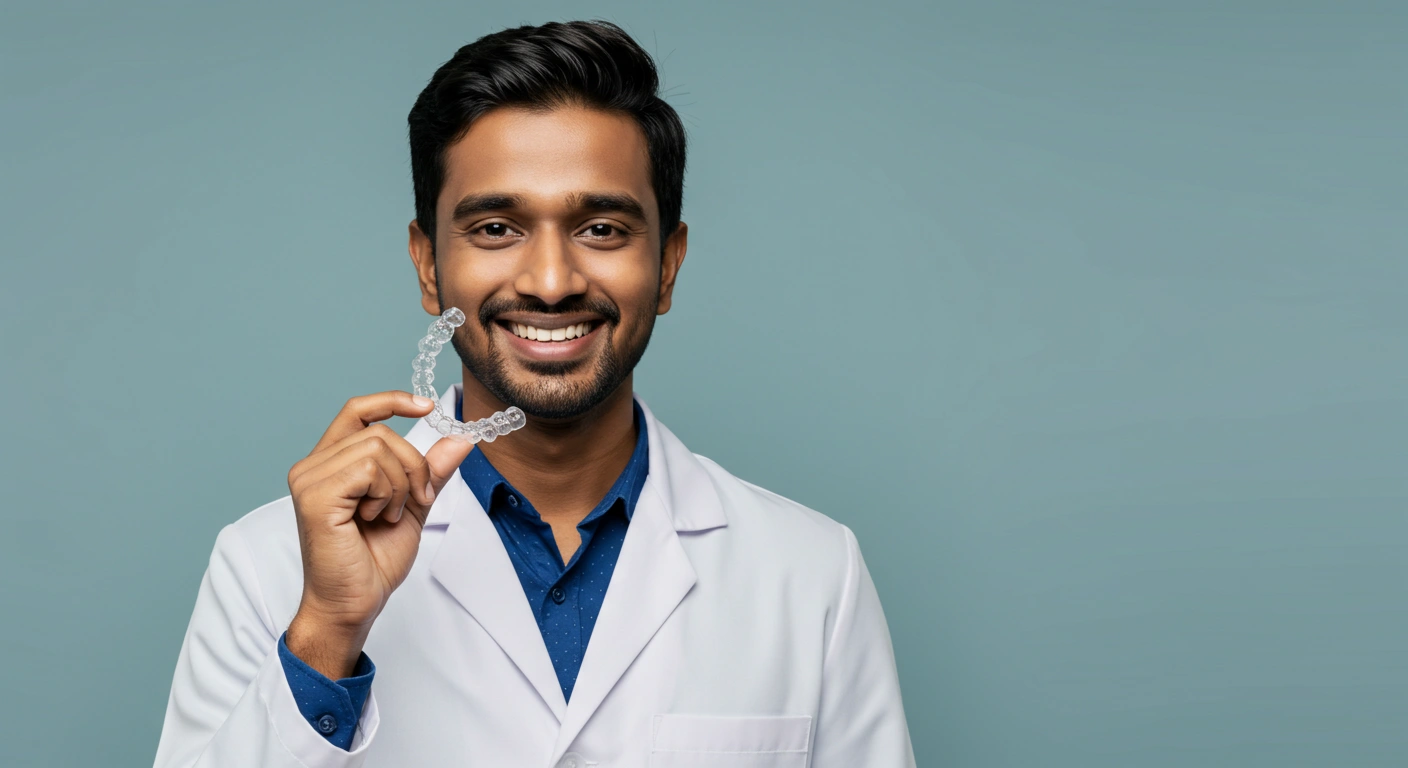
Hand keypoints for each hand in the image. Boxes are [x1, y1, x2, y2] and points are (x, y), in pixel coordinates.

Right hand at [284, 391, 473, 677]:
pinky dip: (388, 494)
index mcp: (330, 463)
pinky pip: (370, 469)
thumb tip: (461, 437)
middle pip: (380, 431)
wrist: (355, 604)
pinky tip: (376, 518)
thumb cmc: (373, 561)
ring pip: (379, 448)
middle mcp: (312, 466)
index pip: (357, 410)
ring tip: (388, 515)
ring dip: (401, 484)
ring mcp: (309, 479)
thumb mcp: (412, 505)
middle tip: (417, 501)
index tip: (429, 406)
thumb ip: (430, 470)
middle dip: (414, 465)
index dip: (392, 401)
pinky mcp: (315, 496)